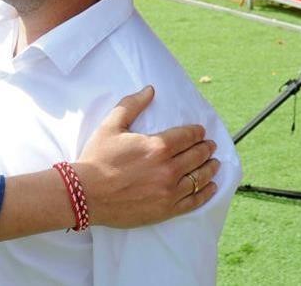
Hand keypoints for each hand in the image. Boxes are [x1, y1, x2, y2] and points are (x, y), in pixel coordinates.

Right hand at [75, 86, 219, 226]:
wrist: (85, 194)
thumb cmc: (97, 158)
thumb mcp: (111, 126)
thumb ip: (132, 105)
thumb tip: (150, 90)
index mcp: (157, 146)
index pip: (188, 135)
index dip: (197, 132)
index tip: (200, 131)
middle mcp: (168, 168)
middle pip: (197, 156)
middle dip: (206, 148)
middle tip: (210, 145)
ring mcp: (169, 191)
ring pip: (199, 178)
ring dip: (210, 168)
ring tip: (215, 163)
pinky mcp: (166, 209)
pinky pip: (193, 201)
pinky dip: (206, 194)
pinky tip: (211, 187)